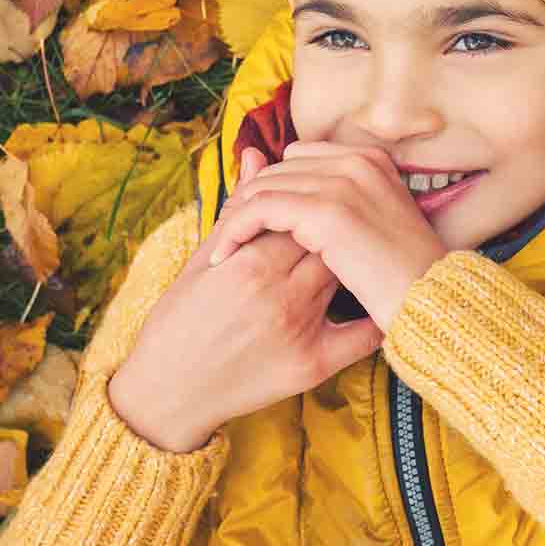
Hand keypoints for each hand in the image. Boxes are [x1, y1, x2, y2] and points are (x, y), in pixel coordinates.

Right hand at [108, 146, 384, 451]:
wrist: (167, 390)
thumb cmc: (179, 319)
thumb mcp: (202, 258)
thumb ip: (237, 207)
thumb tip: (257, 155)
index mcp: (251, 261)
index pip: (302, 213)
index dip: (310, 205)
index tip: (312, 204)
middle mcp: (281, 292)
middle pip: (330, 241)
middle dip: (335, 227)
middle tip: (341, 223)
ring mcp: (300, 329)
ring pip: (346, 276)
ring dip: (351, 260)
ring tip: (352, 251)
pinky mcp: (312, 365)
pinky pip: (361, 336)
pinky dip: (376, 315)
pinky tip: (376, 298)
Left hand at [206, 141, 448, 330]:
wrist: (430, 303)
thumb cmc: (402, 275)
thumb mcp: (373, 227)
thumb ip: (338, 201)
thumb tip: (303, 193)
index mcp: (370, 160)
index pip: (298, 158)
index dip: (271, 187)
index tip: (252, 221)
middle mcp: (356, 162)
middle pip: (278, 169)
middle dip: (249, 200)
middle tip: (228, 236)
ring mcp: (343, 183)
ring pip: (264, 186)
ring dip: (237, 215)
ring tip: (223, 247)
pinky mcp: (326, 211)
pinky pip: (259, 208)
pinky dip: (235, 228)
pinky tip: (224, 254)